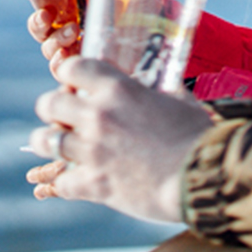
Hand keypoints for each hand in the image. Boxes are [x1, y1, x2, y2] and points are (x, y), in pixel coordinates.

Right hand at [12, 0, 150, 81]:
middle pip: (39, 25)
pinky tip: (68, 58)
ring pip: (49, 48)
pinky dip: (60, 64)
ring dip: (54, 40)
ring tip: (72, 32)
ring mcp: (74, 50)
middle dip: (36, 20)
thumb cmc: (143, 17)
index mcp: (73, 5)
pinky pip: (61, 71)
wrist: (158, 50)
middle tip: (46, 15)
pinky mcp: (81, 71)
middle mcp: (68, 27)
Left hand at [26, 57, 214, 222]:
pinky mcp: (95, 184)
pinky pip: (62, 181)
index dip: (69, 74)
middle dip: (52, 109)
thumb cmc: (198, 135)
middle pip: (48, 103)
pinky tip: (75, 180)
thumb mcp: (177, 99)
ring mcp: (93, 151)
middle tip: (62, 117)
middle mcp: (98, 115)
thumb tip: (153, 83)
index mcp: (117, 88)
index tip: (73, 83)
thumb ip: (156, 89)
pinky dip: (67, 182)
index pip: (72, 67)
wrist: (207, 176)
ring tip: (57, 146)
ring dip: (49, 142)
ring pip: (45, 141)